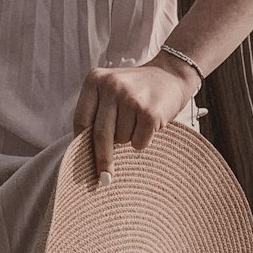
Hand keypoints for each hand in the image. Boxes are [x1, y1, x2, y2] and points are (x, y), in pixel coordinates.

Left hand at [72, 49, 201, 183]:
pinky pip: (139, 143)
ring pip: (121, 140)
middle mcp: (111, 85)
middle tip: (104, 179)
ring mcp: (131, 98)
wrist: (172, 74)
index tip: (82, 165)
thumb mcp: (111, 92)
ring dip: (129, 138)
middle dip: (101, 160)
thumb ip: (97, 114)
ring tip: (138, 120)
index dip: (82, 145)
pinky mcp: (149, 113)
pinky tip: (149, 124)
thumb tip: (87, 156)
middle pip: (100, 134)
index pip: (81, 120)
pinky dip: (144, 140)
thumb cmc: (136, 91)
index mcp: (95, 80)